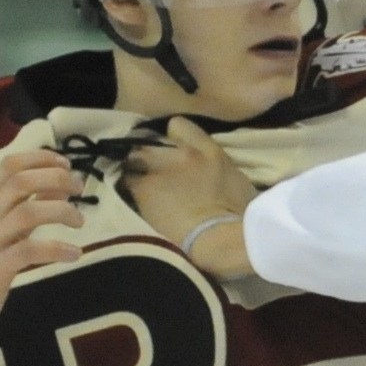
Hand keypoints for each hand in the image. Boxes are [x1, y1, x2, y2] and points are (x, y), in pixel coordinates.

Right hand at [0, 152, 83, 365]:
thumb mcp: (0, 232)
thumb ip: (24, 209)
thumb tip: (57, 187)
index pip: (9, 166)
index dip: (40, 159)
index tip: (66, 165)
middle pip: (20, 182)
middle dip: (55, 178)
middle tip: (79, 190)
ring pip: (27, 212)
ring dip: (61, 211)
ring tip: (80, 222)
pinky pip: (30, 251)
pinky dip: (58, 249)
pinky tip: (74, 254)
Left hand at [122, 117, 258, 278]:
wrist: (219, 240)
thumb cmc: (237, 218)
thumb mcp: (238, 182)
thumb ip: (219, 167)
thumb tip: (210, 168)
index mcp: (209, 150)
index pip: (178, 125)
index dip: (173, 138)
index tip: (175, 153)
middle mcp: (181, 153)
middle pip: (152, 141)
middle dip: (152, 153)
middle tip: (157, 172)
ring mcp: (159, 169)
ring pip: (135, 158)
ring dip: (137, 169)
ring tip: (144, 186)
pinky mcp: (142, 188)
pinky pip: (127, 180)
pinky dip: (131, 187)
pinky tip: (138, 199)